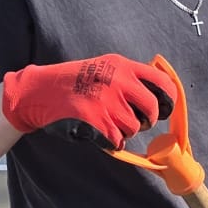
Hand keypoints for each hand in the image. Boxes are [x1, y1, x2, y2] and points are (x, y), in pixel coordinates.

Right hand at [0, 54, 176, 146]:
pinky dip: (110, 141)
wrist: (40, 91)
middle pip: (151, 110)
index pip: (162, 83)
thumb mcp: (104, 67)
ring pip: (133, 128)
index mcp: (123, 66)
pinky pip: (117, 141)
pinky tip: (97, 131)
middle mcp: (118, 82)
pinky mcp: (96, 122)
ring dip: (123, 131)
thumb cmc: (75, 81)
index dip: (167, 100)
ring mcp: (107, 102)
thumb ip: (130, 77)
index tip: (163, 109)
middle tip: (135, 121)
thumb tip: (160, 93)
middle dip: (146, 120)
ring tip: (106, 121)